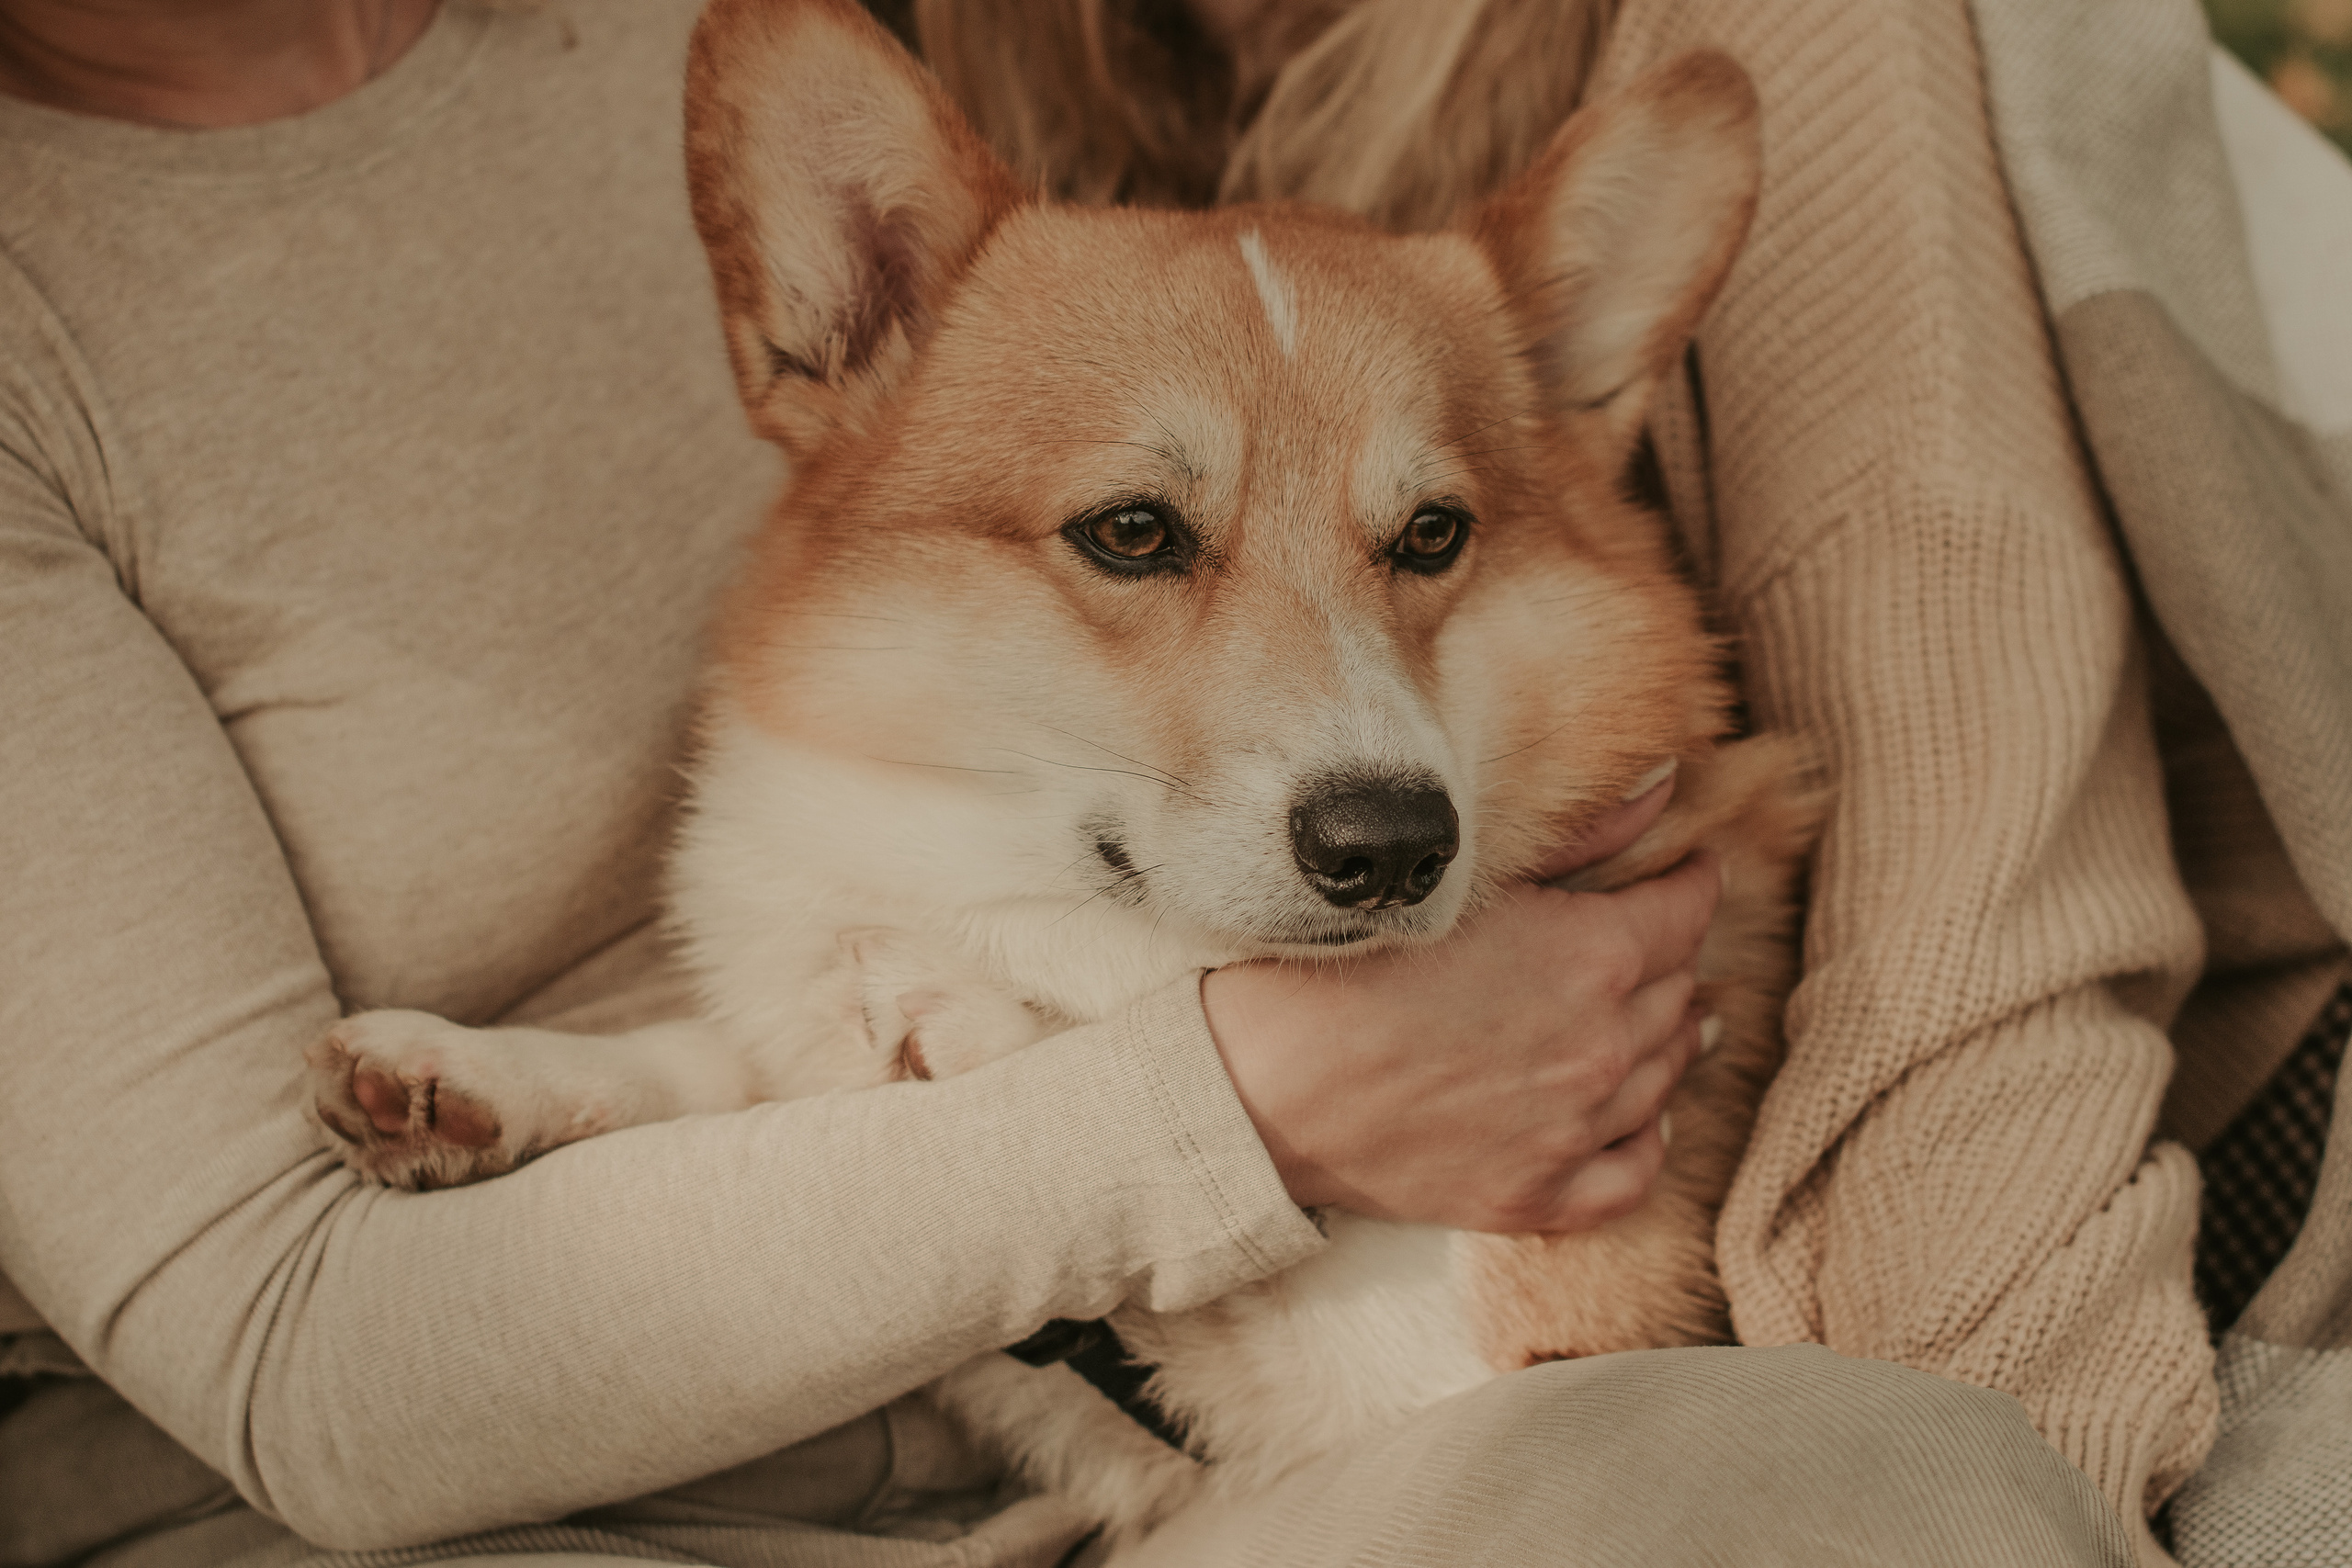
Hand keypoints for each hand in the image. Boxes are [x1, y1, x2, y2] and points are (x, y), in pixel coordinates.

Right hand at [1202, 779, 1715, 1233]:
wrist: (1256, 1087)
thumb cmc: (1336, 963)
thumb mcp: (1459, 875)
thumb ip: (1578, 834)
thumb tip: (1666, 786)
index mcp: (1595, 955)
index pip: (1686, 911)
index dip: (1689, 883)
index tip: (1682, 871)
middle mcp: (1604, 1047)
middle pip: (1677, 990)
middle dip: (1671, 956)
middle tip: (1655, 936)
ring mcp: (1573, 1132)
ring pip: (1664, 1077)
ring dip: (1668, 1037)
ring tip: (1665, 1014)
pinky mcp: (1533, 1197)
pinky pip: (1631, 1174)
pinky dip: (1647, 1140)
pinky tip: (1639, 1117)